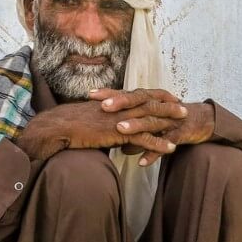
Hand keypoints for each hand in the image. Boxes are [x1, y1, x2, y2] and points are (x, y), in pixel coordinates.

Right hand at [14, 93, 186, 162]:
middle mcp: (119, 107)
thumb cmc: (67, 125)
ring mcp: (120, 119)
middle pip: (149, 102)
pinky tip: (170, 148)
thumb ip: (101, 120)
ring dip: (169, 120)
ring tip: (184, 122)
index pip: (138, 94)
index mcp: (113, 102)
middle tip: (183, 106)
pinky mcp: (118, 133)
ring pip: (151, 118)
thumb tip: (104, 126)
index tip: (167, 96)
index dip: (154, 94)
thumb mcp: (88, 118)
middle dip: (168, 104)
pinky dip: (158, 143)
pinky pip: (143, 138)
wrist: (58, 127)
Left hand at [88, 88, 215, 165]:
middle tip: (103, 106)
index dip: (110, 93)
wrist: (201, 121)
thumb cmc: (169, 120)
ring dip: (135, 126)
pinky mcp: (180, 134)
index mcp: (148, 101)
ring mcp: (169, 120)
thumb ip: (133, 130)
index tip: (91, 94)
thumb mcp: (149, 121)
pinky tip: (141, 163)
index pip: (127, 94)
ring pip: (151, 122)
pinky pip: (166, 143)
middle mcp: (158, 107)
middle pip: (138, 102)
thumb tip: (119, 146)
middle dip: (121, 103)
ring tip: (119, 130)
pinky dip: (154, 152)